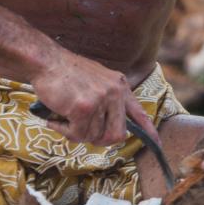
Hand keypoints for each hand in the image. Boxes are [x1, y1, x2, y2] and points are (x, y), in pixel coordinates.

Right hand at [30, 48, 160, 147]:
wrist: (46, 61)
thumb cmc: (65, 73)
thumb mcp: (96, 80)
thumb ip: (106, 100)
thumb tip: (109, 131)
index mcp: (120, 86)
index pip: (138, 113)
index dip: (148, 131)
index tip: (157, 144)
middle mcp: (114, 92)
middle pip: (116, 135)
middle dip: (99, 140)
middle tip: (81, 132)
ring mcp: (100, 100)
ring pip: (93, 136)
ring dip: (75, 132)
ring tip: (63, 117)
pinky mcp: (83, 108)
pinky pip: (77, 134)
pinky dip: (63, 131)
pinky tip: (55, 119)